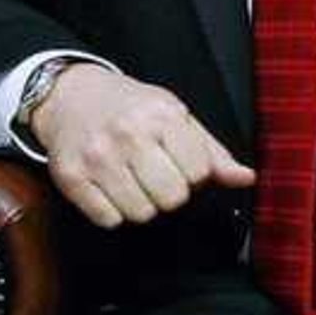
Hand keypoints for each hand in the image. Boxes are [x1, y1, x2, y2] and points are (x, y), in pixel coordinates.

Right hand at [28, 64, 257, 228]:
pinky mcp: (70, 176)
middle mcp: (127, 134)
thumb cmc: (129, 107)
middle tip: (153, 175)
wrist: (69, 95)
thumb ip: (212, 152)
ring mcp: (96, 156)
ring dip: (140, 204)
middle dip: (167, 193)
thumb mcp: (175, 116)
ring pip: (140, 214)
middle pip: (171, 199)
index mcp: (160, 116)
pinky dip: (111, 211)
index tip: (176, 163)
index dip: (192, 175)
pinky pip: (107, 219)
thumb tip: (245, 178)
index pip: (198, 175)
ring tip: (130, 180)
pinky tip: (108, 188)